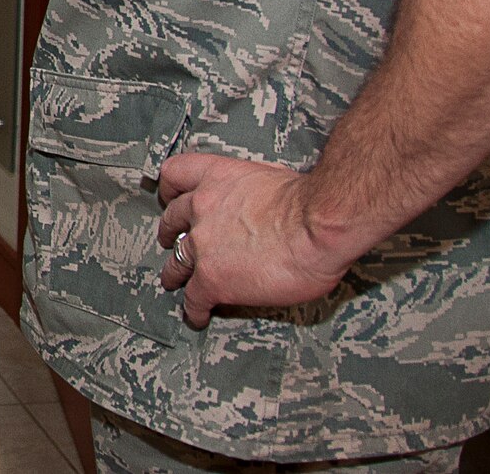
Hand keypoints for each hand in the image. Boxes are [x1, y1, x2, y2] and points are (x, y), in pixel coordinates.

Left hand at [154, 152, 356, 328]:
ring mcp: (202, 244)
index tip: (171, 197)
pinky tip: (198, 315)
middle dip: (171, 233)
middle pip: (172, 221)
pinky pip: (194, 298)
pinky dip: (194, 309)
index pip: (175, 174)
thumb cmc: (309, 202)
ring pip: (177, 261)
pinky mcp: (212, 278)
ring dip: (175, 273)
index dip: (171, 189)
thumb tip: (264, 203)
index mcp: (217, 177)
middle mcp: (202, 207)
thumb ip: (253, 191)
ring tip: (175, 281)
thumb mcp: (272, 178)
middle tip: (173, 241)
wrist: (318, 226)